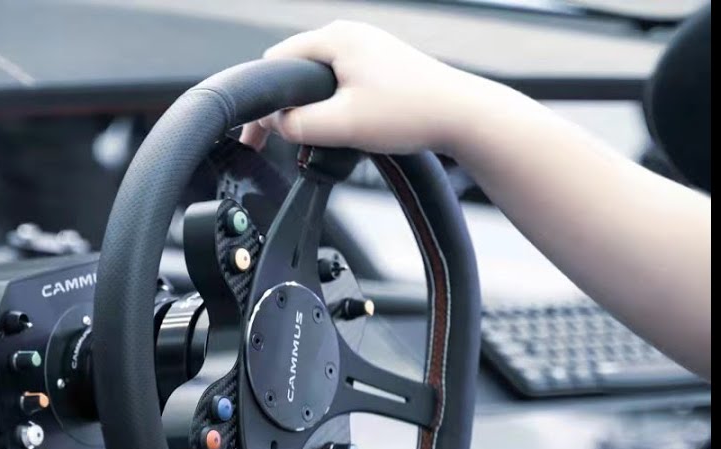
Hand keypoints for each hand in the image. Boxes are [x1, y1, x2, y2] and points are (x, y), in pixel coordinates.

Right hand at [240, 20, 494, 155]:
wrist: (464, 116)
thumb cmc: (412, 113)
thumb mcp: (342, 125)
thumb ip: (296, 125)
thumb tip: (273, 123)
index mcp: (336, 37)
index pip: (275, 63)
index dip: (262, 102)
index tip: (257, 134)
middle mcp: (350, 34)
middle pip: (295, 71)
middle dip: (284, 106)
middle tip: (277, 143)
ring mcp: (367, 48)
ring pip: (318, 80)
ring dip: (310, 109)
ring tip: (315, 140)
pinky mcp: (380, 66)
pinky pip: (340, 84)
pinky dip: (332, 107)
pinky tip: (340, 130)